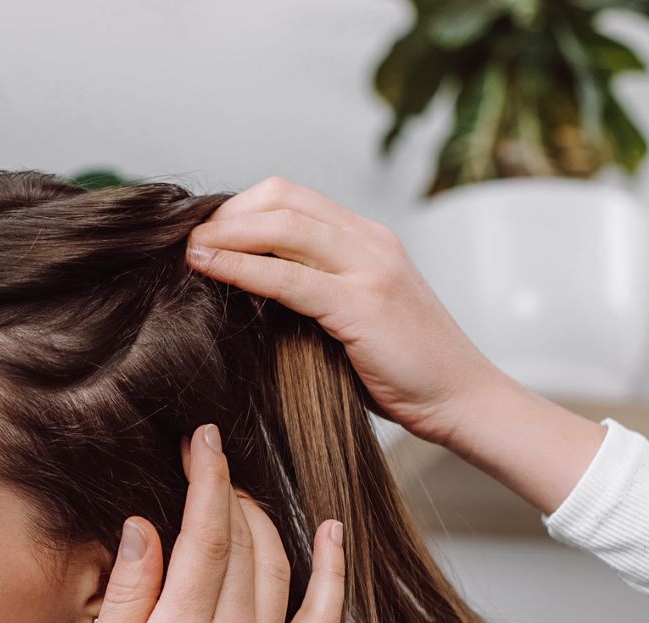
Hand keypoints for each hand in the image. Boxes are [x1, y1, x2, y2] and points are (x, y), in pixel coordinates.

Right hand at [69, 422, 347, 622]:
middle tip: (207, 462)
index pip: (205, 536)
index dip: (207, 478)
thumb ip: (130, 591)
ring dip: (263, 522)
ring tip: (238, 496)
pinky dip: (332, 573)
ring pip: (280, 570)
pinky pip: (323, 620)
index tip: (203, 439)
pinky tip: (332, 534)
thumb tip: (146, 524)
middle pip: (244, 544)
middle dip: (227, 492)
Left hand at [184, 175, 514, 446]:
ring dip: (225, 234)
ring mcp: (370, 269)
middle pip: (282, 198)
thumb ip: (313, 295)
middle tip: (186, 240)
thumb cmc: (404, 371)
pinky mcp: (362, 306)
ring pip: (282, 228)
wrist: (463, 399)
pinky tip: (209, 270)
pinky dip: (241, 268)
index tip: (205, 234)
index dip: (241, 208)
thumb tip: (247, 294)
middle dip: (226, 214)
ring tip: (187, 251)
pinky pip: (288, 278)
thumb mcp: (353, 318)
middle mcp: (370, 242)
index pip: (293, 197)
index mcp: (368, 239)